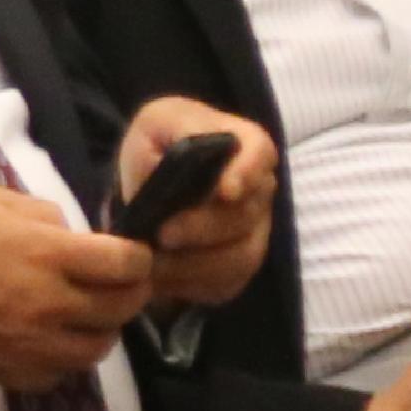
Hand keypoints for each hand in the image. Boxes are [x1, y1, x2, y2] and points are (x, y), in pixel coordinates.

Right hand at [0, 187, 153, 391]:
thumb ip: (45, 214)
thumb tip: (74, 236)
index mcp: (51, 255)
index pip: (126, 263)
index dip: (139, 258)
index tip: (133, 256)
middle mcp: (55, 304)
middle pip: (122, 307)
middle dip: (131, 293)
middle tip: (123, 286)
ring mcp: (40, 345)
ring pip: (99, 347)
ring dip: (103, 329)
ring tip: (91, 317)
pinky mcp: (21, 374)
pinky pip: (63, 372)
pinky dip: (65, 357)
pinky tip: (52, 340)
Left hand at [112, 100, 278, 313]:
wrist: (153, 181)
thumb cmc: (159, 144)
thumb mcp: (155, 125)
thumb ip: (168, 133)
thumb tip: (174, 162)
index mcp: (246, 144)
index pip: (260, 153)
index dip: (247, 173)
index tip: (226, 191)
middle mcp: (260, 189)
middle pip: (244, 215)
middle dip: (200, 229)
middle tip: (160, 236)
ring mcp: (256, 229)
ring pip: (240, 257)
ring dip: (192, 266)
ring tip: (150, 265)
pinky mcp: (241, 263)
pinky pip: (227, 283)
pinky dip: (192, 285)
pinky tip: (162, 279)